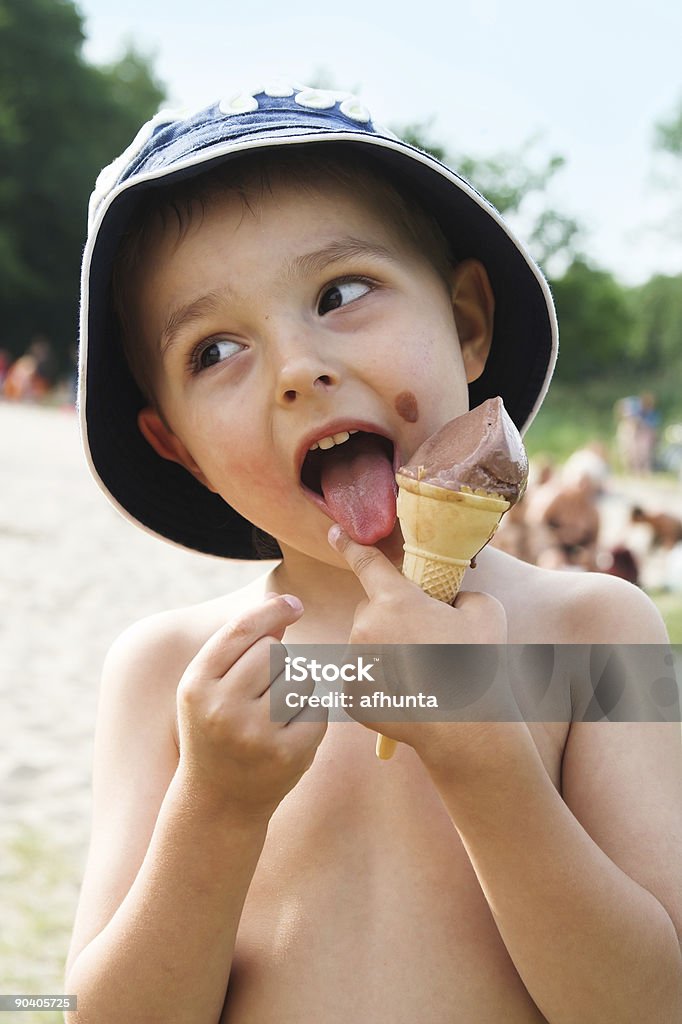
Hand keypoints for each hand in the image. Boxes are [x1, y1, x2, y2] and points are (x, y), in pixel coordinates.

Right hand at [176, 594, 326, 819]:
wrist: (219, 800)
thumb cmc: (215, 728)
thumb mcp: (210, 686)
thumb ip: (239, 644)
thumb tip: (281, 602)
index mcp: (196, 685)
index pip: (240, 631)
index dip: (270, 611)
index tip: (293, 603)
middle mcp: (222, 709)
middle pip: (273, 651)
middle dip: (277, 660)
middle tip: (262, 689)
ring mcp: (256, 734)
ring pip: (299, 676)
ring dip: (295, 686)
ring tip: (271, 713)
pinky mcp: (289, 754)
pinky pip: (317, 706)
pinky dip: (310, 712)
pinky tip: (288, 731)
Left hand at [329, 526, 514, 760]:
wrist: (465, 729)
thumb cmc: (477, 664)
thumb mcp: (484, 611)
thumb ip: (460, 594)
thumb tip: (449, 602)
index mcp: (394, 600)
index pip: (364, 561)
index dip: (348, 543)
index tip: (333, 530)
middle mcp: (365, 627)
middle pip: (373, 610)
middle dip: (393, 618)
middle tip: (426, 641)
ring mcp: (354, 663)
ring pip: (367, 644)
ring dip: (387, 650)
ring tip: (422, 673)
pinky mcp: (351, 694)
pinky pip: (365, 675)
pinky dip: (382, 680)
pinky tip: (409, 692)